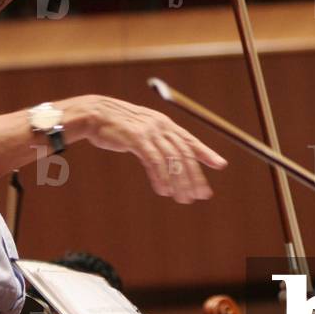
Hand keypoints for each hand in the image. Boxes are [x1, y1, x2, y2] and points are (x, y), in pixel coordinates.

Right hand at [78, 96, 226, 202]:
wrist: (94, 114)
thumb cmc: (117, 126)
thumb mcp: (142, 131)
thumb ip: (158, 141)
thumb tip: (171, 160)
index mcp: (165, 124)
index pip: (190, 140)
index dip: (206, 153)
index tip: (220, 165)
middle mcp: (161, 126)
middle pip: (184, 153)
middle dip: (195, 176)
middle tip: (202, 195)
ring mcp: (149, 131)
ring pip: (172, 160)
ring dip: (180, 182)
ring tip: (184, 199)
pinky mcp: (136, 138)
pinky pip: (153, 161)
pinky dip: (161, 178)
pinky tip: (164, 191)